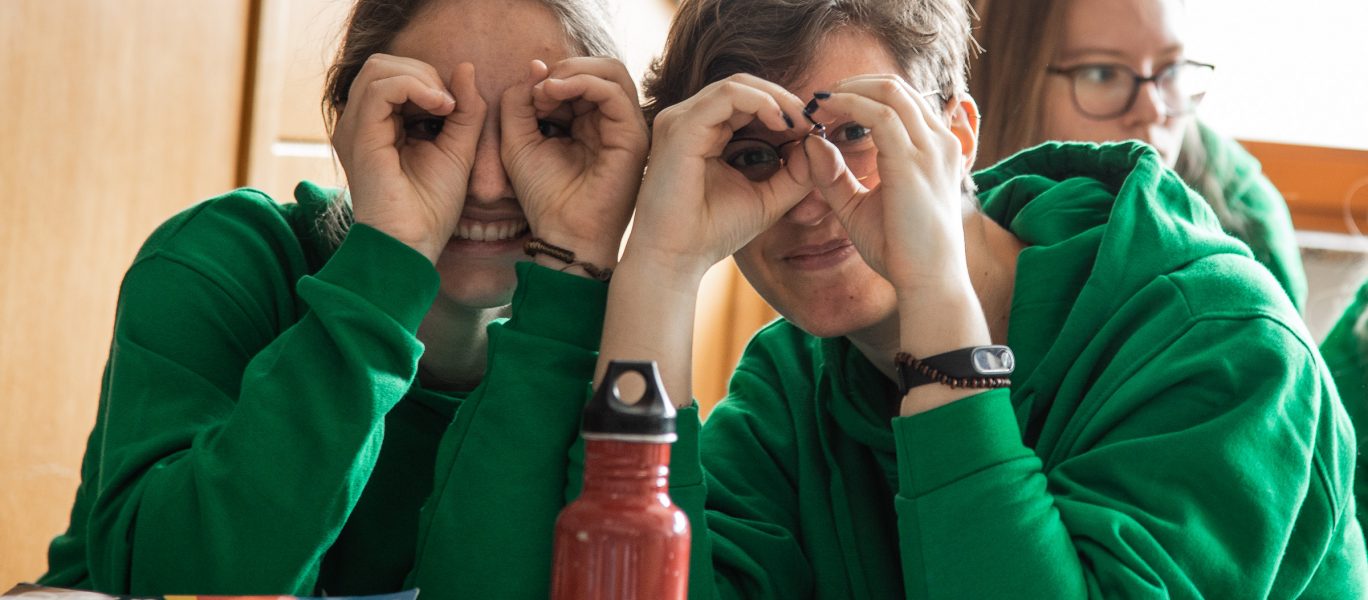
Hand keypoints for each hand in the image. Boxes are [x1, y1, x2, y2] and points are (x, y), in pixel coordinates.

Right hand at [331, 55, 485, 262]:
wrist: (412, 245)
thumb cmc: (432, 208)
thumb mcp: (459, 148)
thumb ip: (465, 108)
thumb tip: (465, 68)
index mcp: (378, 125)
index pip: (395, 75)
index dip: (430, 79)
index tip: (457, 108)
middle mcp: (359, 123)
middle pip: (384, 64)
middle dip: (425, 73)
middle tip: (452, 105)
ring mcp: (354, 127)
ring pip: (379, 68)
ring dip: (421, 78)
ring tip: (446, 106)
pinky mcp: (359, 135)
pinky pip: (380, 87)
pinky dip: (415, 86)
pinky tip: (440, 107)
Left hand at [499, 58, 647, 267]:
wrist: (563, 235)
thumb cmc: (544, 197)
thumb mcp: (518, 140)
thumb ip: (519, 101)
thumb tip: (537, 66)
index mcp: (590, 122)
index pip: (580, 78)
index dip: (550, 77)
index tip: (526, 98)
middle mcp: (612, 122)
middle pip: (601, 68)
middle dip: (565, 68)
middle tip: (538, 88)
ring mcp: (626, 128)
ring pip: (612, 73)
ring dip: (573, 72)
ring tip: (545, 91)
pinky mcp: (633, 137)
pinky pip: (614, 92)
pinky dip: (583, 83)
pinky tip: (555, 94)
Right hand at [628, 74, 809, 274]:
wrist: (675, 259)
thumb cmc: (712, 232)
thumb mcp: (767, 197)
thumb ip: (794, 172)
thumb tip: (819, 145)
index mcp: (701, 132)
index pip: (747, 102)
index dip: (784, 109)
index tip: (814, 130)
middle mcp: (687, 119)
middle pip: (745, 85)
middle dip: (785, 100)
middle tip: (813, 122)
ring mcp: (680, 119)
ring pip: (738, 84)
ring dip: (777, 99)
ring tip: (801, 123)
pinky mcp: (680, 126)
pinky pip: (727, 96)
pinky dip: (761, 103)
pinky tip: (783, 124)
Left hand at [804, 76, 970, 293]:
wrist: (928, 282)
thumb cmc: (900, 250)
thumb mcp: (859, 206)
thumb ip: (834, 176)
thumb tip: (810, 143)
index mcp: (934, 150)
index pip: (900, 100)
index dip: (861, 94)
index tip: (826, 108)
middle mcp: (938, 142)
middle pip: (895, 86)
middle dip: (851, 84)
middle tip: (816, 99)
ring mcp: (930, 148)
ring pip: (888, 91)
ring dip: (846, 90)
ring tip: (816, 104)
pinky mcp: (912, 161)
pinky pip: (878, 114)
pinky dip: (847, 106)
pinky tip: (821, 115)